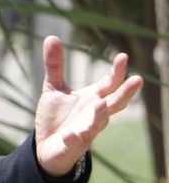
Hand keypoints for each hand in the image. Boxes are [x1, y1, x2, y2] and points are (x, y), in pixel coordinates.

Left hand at [34, 35, 142, 176]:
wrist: (45, 146)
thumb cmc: (56, 117)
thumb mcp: (53, 88)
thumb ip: (54, 65)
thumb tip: (51, 36)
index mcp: (93, 99)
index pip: (110, 84)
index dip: (117, 72)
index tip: (123, 56)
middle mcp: (94, 114)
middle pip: (115, 103)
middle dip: (125, 92)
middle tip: (137, 79)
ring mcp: (86, 131)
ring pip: (98, 123)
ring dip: (100, 114)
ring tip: (100, 104)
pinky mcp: (72, 146)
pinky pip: (75, 142)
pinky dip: (74, 138)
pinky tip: (71, 134)